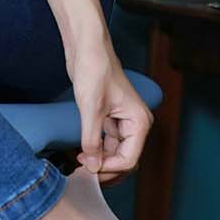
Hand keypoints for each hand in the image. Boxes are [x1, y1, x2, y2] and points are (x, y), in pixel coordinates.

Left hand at [65, 34, 153, 187]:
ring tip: (80, 162)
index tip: (88, 168)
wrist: (86, 49)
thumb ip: (93, 141)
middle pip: (124, 159)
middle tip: (84, 170)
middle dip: (106, 168)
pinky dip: (96, 150)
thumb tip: (93, 166)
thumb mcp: (91, 109)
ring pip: (115, 153)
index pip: (129, 159)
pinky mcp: (109, 118)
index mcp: (139, 122)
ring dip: (100, 161)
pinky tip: (82, 153)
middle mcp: (134, 124)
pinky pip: (106, 143)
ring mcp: (122, 122)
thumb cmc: (95, 70)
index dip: (109, 168)